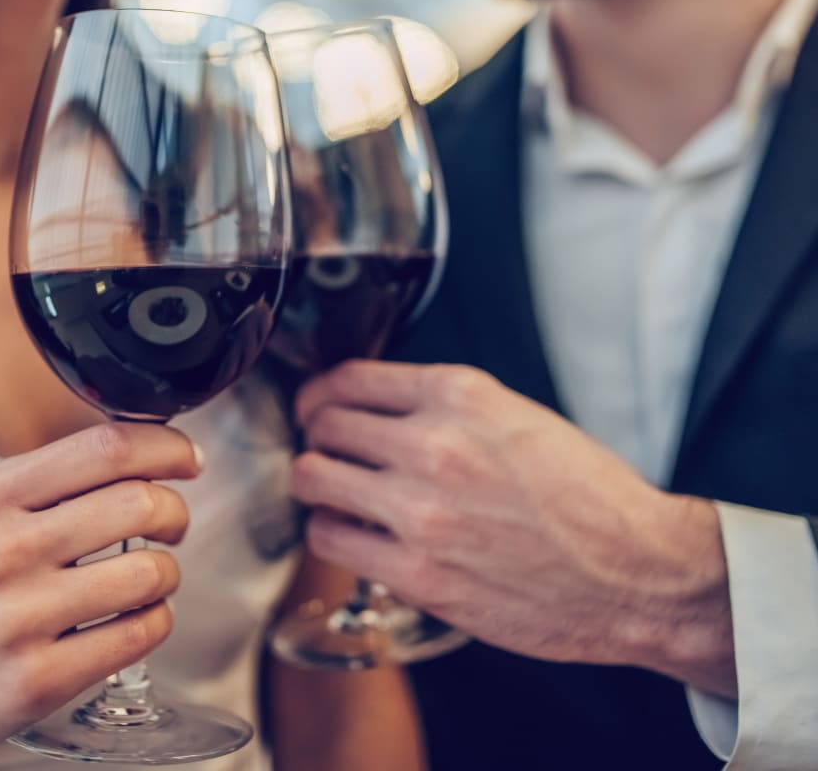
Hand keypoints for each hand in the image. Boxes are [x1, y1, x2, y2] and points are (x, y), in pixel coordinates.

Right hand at [0, 421, 197, 769]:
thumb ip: (54, 480)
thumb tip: (147, 456)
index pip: (107, 447)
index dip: (167, 447)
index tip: (187, 458)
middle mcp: (4, 549)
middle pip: (141, 502)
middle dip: (175, 512)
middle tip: (172, 524)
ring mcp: (20, 617)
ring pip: (151, 571)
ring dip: (167, 573)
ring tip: (148, 578)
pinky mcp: (37, 679)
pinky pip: (140, 633)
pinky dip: (155, 620)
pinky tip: (134, 618)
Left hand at [292, 361, 735, 695]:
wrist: (637, 572)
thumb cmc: (589, 498)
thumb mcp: (520, 418)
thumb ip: (447, 407)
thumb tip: (383, 409)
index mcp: (461, 395)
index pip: (351, 377)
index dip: (322, 392)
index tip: (318, 405)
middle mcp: (435, 443)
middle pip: (324, 423)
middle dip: (318, 436)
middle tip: (325, 450)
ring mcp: (421, 509)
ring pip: (313, 477)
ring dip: (317, 483)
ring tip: (335, 494)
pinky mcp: (417, 572)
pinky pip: (330, 538)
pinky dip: (331, 532)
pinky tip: (352, 534)